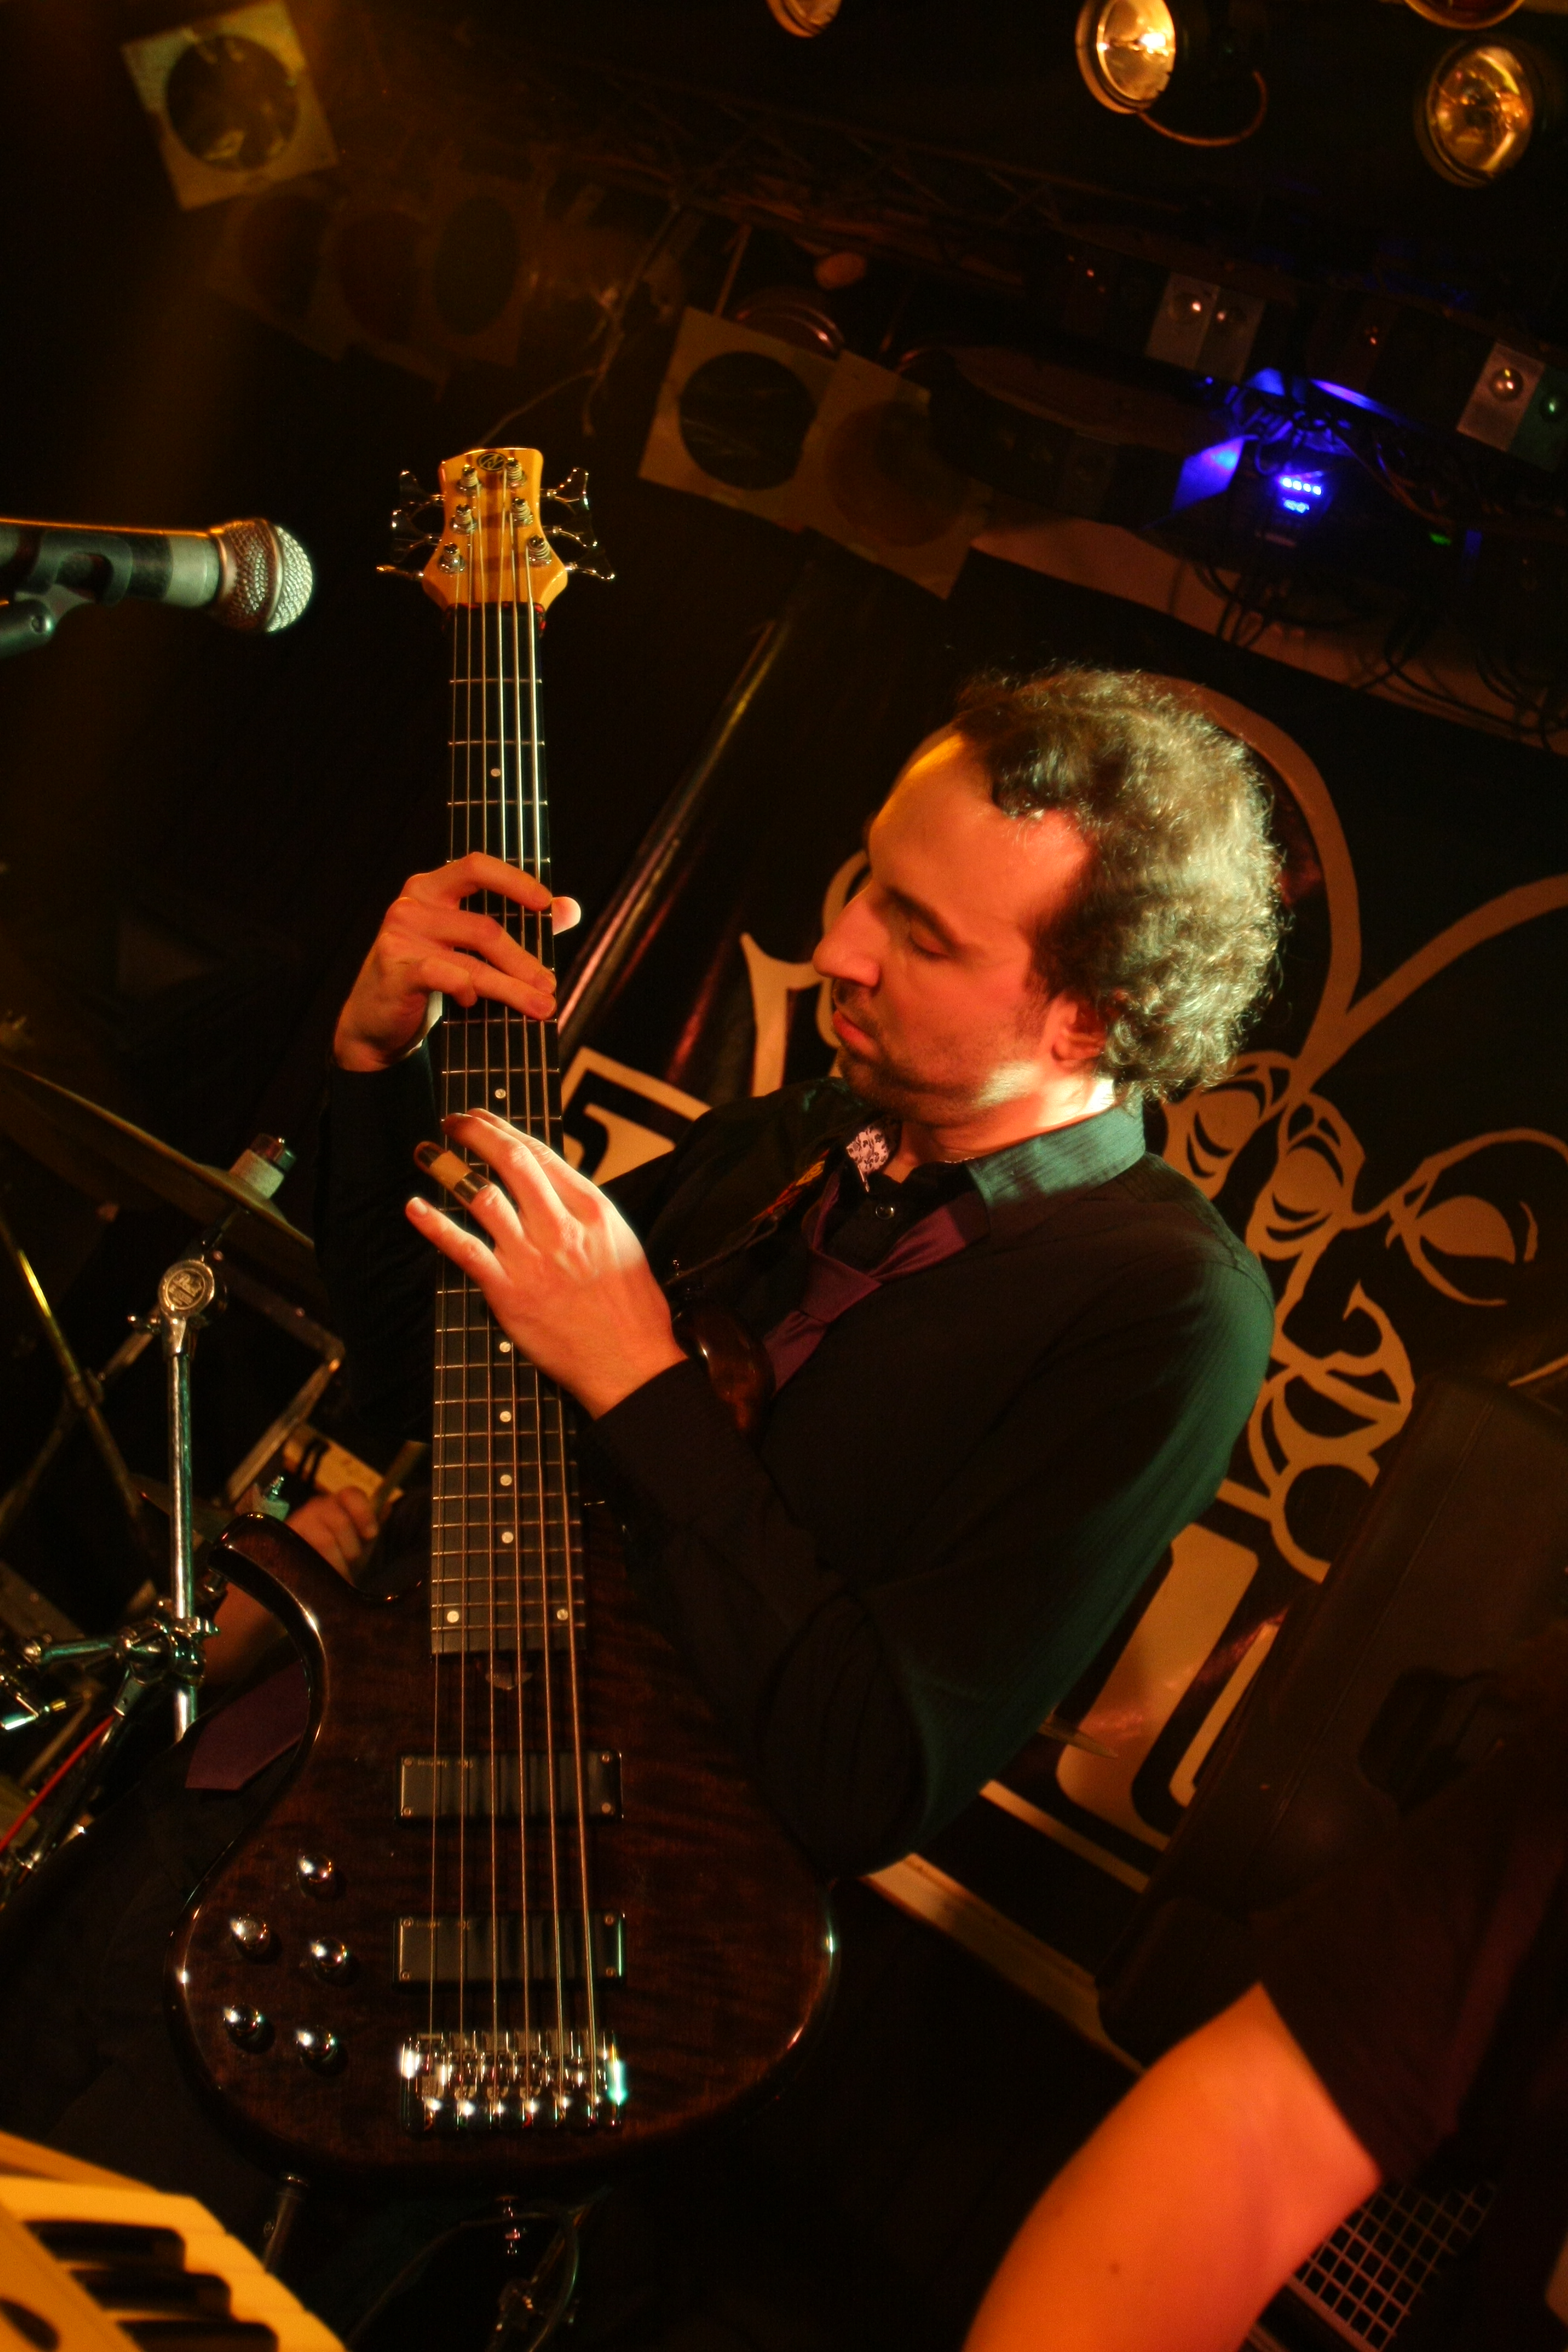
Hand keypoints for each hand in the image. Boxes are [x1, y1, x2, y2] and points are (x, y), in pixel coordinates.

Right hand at [286, 1486, 379, 1577]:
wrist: (304, 1571)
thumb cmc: (338, 1551)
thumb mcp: (359, 1539)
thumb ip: (372, 1523)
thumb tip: (388, 1506)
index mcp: (339, 1502)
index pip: (352, 1494)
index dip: (364, 1513)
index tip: (371, 1535)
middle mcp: (318, 1506)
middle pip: (341, 1522)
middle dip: (351, 1548)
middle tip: (351, 1563)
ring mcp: (300, 1520)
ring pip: (325, 1541)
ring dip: (337, 1562)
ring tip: (340, 1575)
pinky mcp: (286, 1538)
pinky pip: (306, 1553)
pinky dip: (321, 1567)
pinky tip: (323, 1577)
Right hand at [334, 853, 581, 1072]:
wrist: (376, 1020)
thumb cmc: (429, 976)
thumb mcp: (470, 946)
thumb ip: (519, 924)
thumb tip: (570, 908)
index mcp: (432, 888)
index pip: (475, 866)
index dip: (513, 880)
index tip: (545, 903)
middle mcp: (413, 904)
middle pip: (484, 928)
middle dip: (523, 961)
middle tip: (549, 986)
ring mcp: (399, 935)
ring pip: (471, 960)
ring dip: (511, 987)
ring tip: (540, 1006)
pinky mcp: (394, 969)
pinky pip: (442, 975)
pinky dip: (465, 990)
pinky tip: (472, 1003)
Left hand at [406, 1110, 686, 1418]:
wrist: (629, 1361)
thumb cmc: (630, 1308)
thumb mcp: (619, 1241)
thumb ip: (582, 1212)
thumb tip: (551, 1189)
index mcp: (592, 1209)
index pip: (540, 1153)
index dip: (504, 1129)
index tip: (483, 1119)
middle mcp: (560, 1225)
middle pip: (509, 1162)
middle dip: (474, 1133)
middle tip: (453, 1122)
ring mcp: (531, 1257)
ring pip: (481, 1196)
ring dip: (447, 1169)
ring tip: (426, 1154)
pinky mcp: (507, 1290)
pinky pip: (462, 1249)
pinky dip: (434, 1224)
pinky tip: (415, 1208)